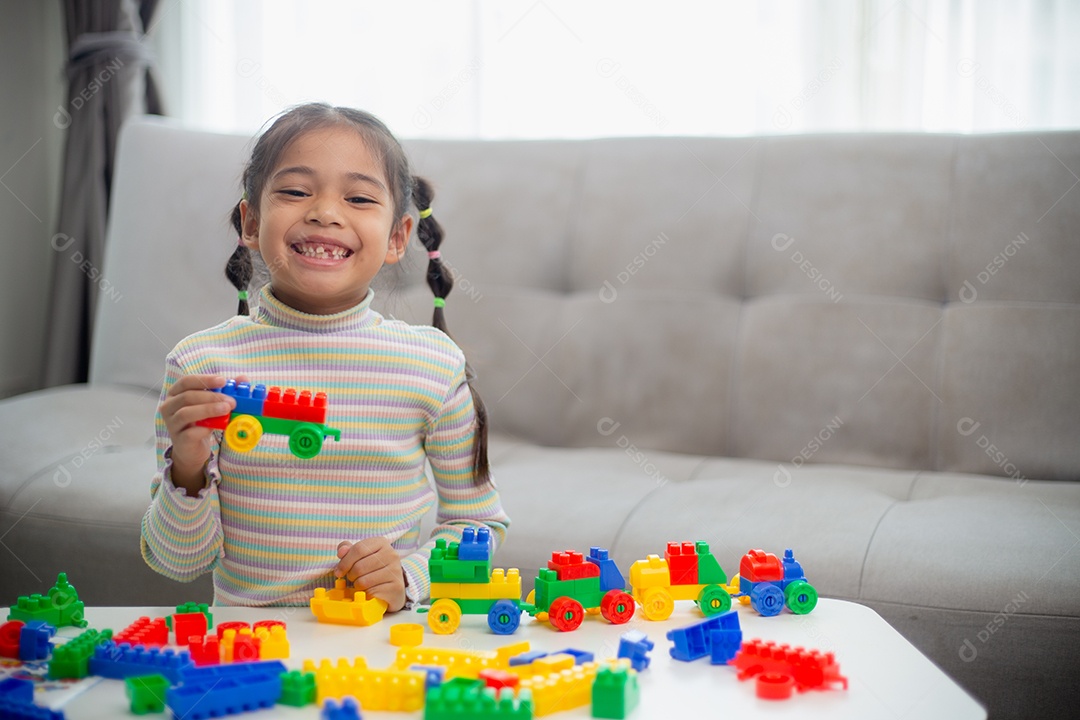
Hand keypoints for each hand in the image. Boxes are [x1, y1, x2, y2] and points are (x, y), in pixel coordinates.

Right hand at [159, 374, 240, 493]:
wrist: (192, 448)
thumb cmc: (201, 421)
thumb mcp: (212, 404)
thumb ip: (225, 390)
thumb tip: (243, 379)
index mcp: (175, 394)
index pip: (186, 381)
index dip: (205, 380)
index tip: (223, 381)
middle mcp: (169, 407)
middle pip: (187, 397)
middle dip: (212, 397)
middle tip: (231, 401)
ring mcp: (172, 424)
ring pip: (186, 413)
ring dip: (208, 410)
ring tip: (226, 410)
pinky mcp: (179, 440)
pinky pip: (190, 433)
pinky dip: (204, 428)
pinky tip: (217, 426)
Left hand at [335, 537, 405, 611]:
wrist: (392, 585)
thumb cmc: (373, 569)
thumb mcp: (361, 556)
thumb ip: (349, 550)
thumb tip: (341, 551)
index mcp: (381, 543)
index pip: (358, 549)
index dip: (344, 562)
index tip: (339, 571)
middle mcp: (391, 554)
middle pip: (359, 566)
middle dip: (350, 575)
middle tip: (352, 578)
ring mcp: (395, 571)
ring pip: (364, 581)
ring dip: (357, 585)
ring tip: (361, 584)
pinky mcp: (396, 587)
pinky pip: (371, 591)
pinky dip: (366, 593)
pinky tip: (370, 590)